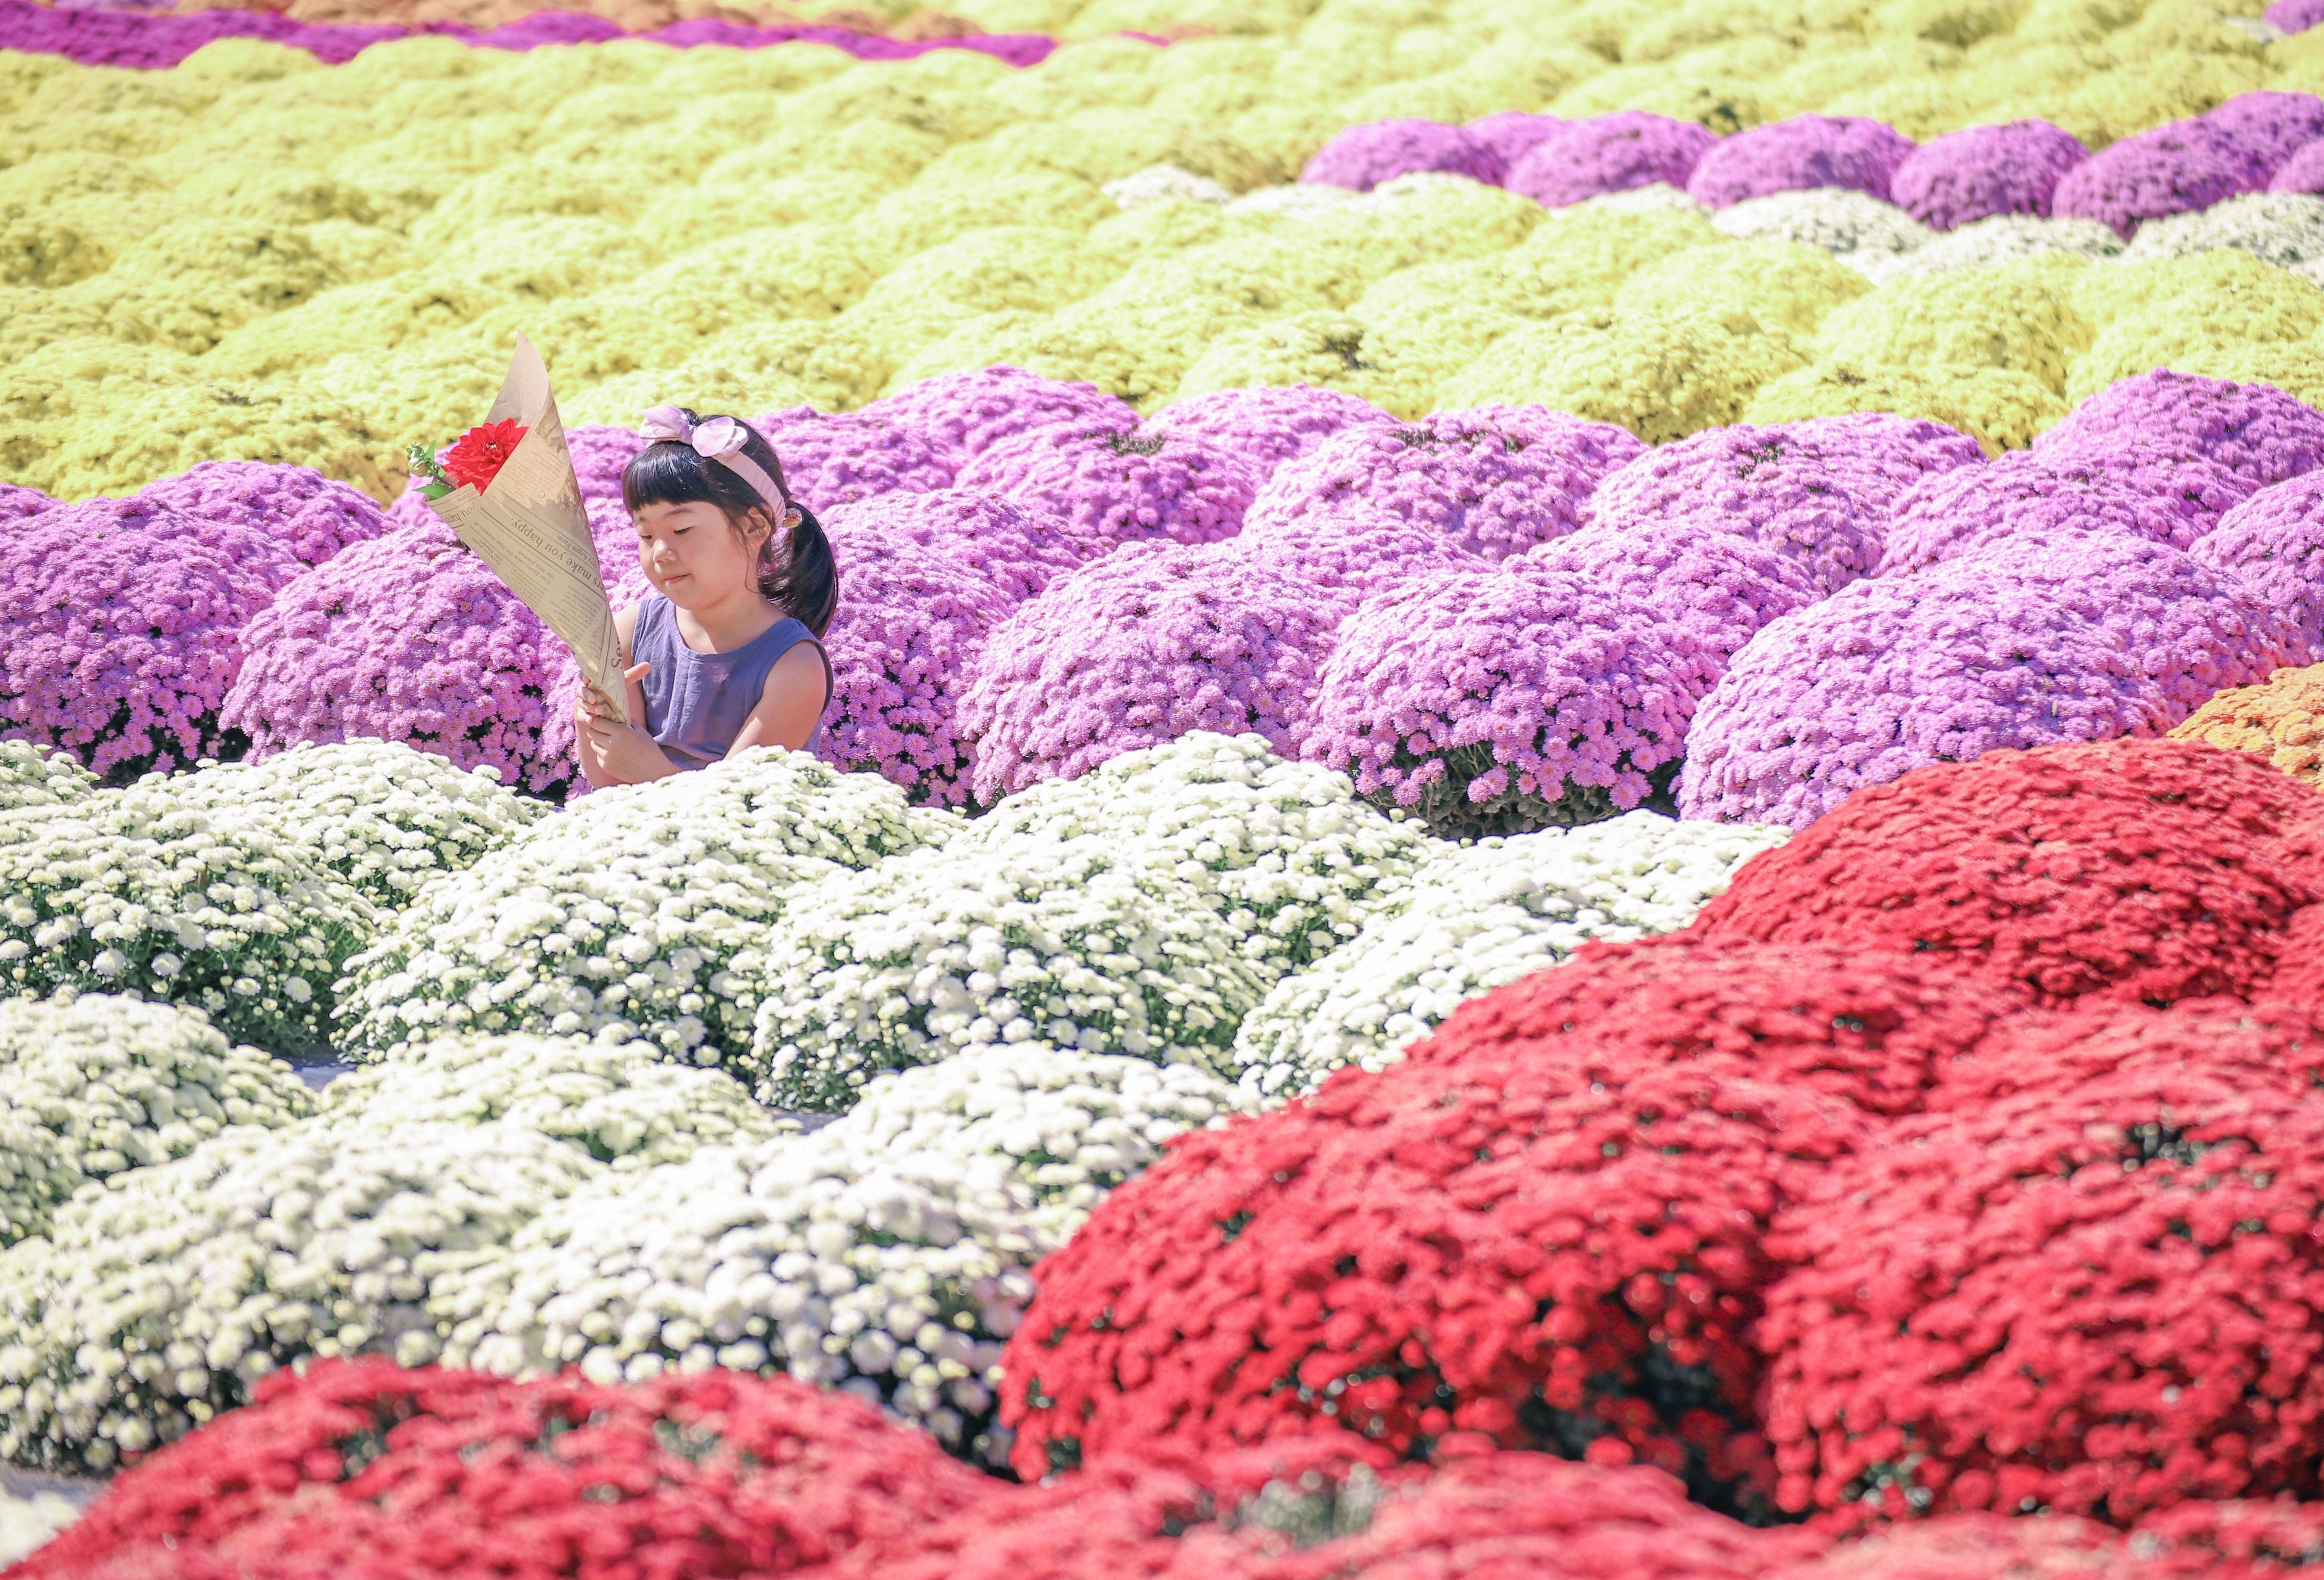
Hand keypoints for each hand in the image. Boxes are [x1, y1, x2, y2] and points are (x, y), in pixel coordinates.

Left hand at [576, 663, 673, 785]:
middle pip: (591, 733)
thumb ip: (626, 721)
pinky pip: (598, 756)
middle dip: (596, 730)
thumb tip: (616, 713)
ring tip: (610, 743)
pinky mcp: (606, 766)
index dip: (597, 720)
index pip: (597, 722)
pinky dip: (603, 754)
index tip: (599, 720)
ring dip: (598, 742)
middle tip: (603, 730)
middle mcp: (611, 744)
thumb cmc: (648, 749)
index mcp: (620, 732)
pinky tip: (615, 755)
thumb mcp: (640, 731)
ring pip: (593, 744)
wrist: (652, 771)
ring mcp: (607, 756)